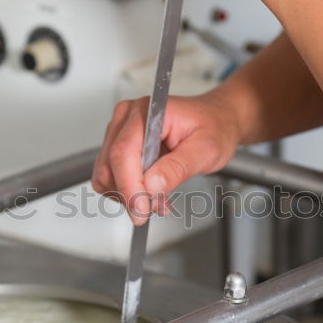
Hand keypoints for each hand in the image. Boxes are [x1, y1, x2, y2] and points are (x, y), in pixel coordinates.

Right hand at [91, 91, 240, 224]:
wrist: (216, 120)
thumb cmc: (214, 127)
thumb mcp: (206, 150)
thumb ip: (178, 168)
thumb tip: (151, 186)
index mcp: (148, 112)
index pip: (123, 152)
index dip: (129, 186)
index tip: (142, 210)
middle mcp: (127, 117)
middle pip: (110, 165)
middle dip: (131, 194)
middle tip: (158, 207)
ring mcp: (120, 130)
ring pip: (106, 174)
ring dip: (129, 194)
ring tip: (159, 198)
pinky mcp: (119, 145)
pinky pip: (111, 176)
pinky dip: (127, 190)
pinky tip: (150, 191)